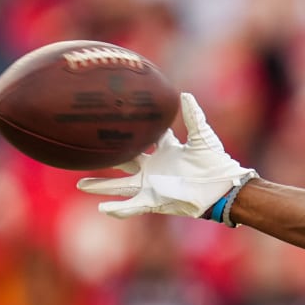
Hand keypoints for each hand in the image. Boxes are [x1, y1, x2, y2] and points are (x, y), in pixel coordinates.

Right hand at [77, 93, 256, 217]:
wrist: (222, 188)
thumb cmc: (215, 162)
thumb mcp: (202, 136)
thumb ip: (192, 116)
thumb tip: (184, 94)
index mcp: (167, 151)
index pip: (145, 139)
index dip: (132, 130)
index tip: (113, 120)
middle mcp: (155, 168)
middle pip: (124, 162)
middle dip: (107, 158)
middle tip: (87, 151)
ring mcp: (153, 185)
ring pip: (121, 186)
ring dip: (101, 186)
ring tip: (81, 184)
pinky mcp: (155, 201)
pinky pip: (133, 206)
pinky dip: (118, 209)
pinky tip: (102, 209)